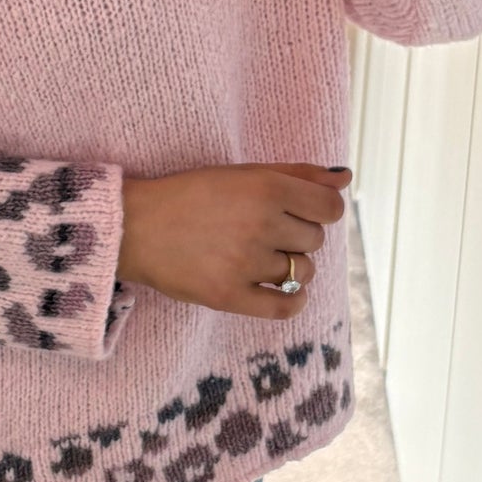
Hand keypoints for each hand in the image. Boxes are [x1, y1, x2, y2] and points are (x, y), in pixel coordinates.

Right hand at [117, 163, 351, 318]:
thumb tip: (345, 178)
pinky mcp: (230, 296)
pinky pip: (285, 307)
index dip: (321, 210)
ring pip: (303, 272)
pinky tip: (284, 292)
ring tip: (262, 258)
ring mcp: (246, 263)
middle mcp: (261, 224)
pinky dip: (294, 301)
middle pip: (315, 240)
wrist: (136, 227)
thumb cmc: (190, 195)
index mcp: (267, 188)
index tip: (301, 212)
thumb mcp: (243, 174)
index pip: (330, 207)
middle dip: (298, 236)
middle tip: (266, 232)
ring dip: (291, 266)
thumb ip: (296, 173)